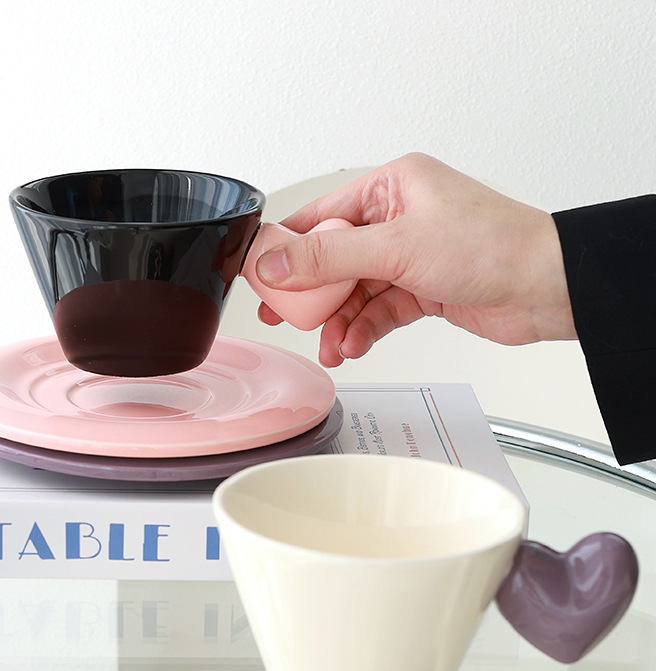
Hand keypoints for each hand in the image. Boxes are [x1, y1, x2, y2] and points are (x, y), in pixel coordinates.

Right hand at [255, 153, 575, 366]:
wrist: (546, 287)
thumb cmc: (492, 246)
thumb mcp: (395, 248)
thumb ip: (328, 258)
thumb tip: (276, 263)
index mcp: (391, 187)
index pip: (320, 216)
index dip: (287, 247)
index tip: (261, 275)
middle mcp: (398, 217)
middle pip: (334, 257)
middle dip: (311, 293)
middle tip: (282, 318)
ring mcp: (411, 254)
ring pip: (356, 289)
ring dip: (340, 320)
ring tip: (330, 346)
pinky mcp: (422, 287)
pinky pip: (379, 309)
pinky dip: (365, 328)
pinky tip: (356, 345)